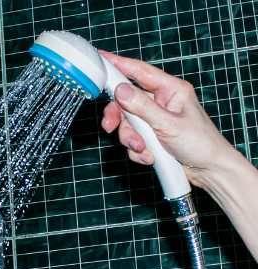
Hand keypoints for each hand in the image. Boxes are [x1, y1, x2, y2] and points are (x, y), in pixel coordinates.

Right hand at [99, 50, 241, 186]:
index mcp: (170, 90)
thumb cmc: (200, 143)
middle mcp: (161, 102)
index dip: (119, 64)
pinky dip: (137, 150)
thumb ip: (142, 107)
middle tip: (110, 126)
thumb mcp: (168, 124)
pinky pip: (131, 139)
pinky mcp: (150, 136)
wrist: (208, 170)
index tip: (100, 59)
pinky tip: (150, 156)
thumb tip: (120, 90)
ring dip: (131, 139)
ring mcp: (154, 119)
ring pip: (127, 123)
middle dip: (119, 118)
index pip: (140, 72)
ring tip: (143, 149)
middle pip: (126, 101)